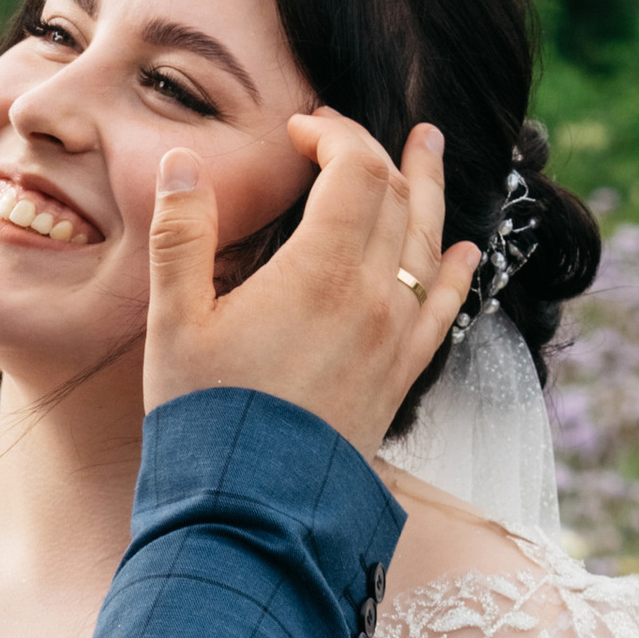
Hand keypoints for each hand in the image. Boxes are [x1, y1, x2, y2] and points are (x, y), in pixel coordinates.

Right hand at [141, 112, 478, 452]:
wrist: (251, 509)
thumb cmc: (205, 415)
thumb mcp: (173, 321)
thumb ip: (181, 234)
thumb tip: (182, 162)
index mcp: (320, 271)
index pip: (354, 170)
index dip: (332, 134)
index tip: (298, 127)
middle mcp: (373, 296)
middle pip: (397, 196)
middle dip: (375, 150)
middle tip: (345, 129)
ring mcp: (395, 337)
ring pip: (429, 241)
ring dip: (428, 188)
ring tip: (431, 147)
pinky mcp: (400, 375)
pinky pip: (445, 309)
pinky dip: (457, 271)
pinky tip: (465, 254)